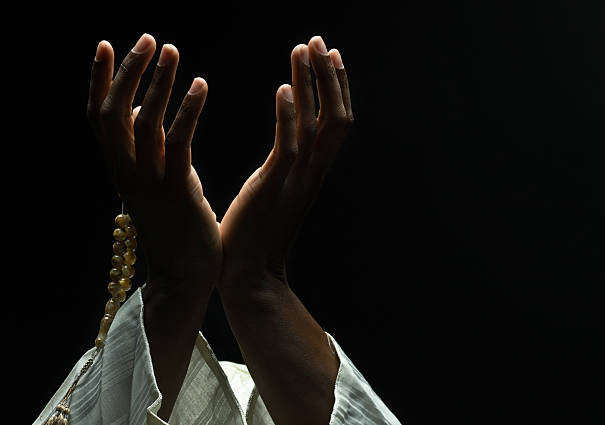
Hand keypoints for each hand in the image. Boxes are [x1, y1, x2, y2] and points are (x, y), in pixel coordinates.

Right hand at [87, 34, 220, 291]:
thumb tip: (145, 105)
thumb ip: (148, 144)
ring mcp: (150, 185)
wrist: (185, 277)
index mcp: (121, 169)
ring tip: (172, 52)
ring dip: (157, 84)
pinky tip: (201, 85)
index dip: (98, 79)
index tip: (107, 43)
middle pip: (112, 113)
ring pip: (141, 124)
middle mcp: (127, 173)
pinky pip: (178, 145)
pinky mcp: (179, 194)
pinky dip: (186, 111)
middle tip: (149, 38)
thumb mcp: (156, 180)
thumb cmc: (176, 225)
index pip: (99, 116)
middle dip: (127, 72)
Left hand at [218, 35, 353, 295]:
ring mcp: (296, 181)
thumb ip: (282, 169)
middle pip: (336, 117)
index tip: (322, 55)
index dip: (333, 88)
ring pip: (318, 126)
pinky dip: (288, 116)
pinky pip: (289, 148)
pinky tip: (282, 88)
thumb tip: (281, 151)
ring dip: (312, 85)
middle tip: (319, 41)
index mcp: (309, 173)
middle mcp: (311, 173)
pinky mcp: (274, 190)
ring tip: (303, 49)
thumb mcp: (272, 193)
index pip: (332, 123)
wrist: (249, 278)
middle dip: (330, 77)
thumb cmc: (253, 237)